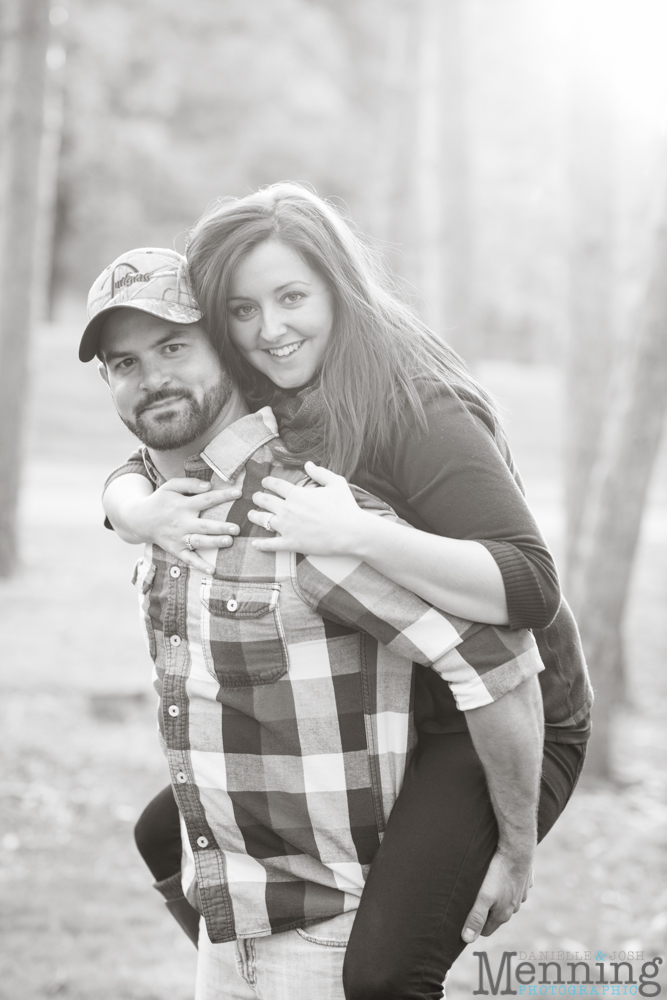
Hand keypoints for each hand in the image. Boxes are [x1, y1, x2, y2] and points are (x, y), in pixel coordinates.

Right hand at [128, 479, 241, 571]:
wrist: (140, 519)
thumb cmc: (161, 500)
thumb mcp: (171, 486)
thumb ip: (190, 484)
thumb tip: (209, 486)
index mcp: (183, 505)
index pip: (206, 500)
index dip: (223, 496)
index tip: (239, 493)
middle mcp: (182, 522)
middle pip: (204, 525)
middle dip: (221, 527)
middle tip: (237, 528)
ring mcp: (179, 538)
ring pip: (199, 542)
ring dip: (214, 543)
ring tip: (229, 542)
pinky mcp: (176, 550)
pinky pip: (189, 559)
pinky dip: (200, 565)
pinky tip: (212, 570)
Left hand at [248, 461, 366, 554]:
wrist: (351, 532)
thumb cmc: (345, 507)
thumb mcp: (336, 483)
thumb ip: (320, 472)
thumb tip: (307, 464)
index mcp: (297, 494)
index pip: (275, 484)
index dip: (267, 482)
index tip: (265, 482)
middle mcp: (288, 509)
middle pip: (265, 500)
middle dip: (258, 497)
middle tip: (255, 497)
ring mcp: (287, 527)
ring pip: (263, 520)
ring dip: (254, 516)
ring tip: (251, 515)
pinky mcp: (291, 543)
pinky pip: (270, 544)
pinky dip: (261, 544)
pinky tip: (254, 544)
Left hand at [461, 848, 533, 943]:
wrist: (517, 850)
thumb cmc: (498, 873)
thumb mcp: (484, 896)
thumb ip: (476, 917)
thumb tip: (467, 938)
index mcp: (504, 914)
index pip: (486, 930)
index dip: (476, 926)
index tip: (466, 918)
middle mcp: (515, 907)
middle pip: (497, 915)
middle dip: (485, 910)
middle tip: (473, 898)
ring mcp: (522, 893)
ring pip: (506, 900)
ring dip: (497, 896)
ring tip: (486, 884)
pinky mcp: (525, 880)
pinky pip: (515, 885)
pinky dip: (508, 883)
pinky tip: (500, 873)